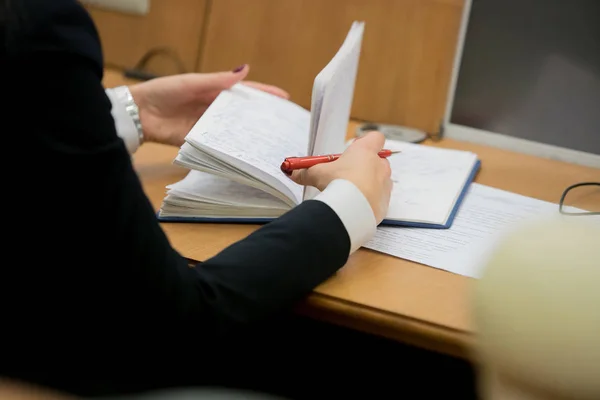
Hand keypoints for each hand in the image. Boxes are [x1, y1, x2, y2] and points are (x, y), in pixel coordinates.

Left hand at [128, 64, 288, 146]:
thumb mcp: (193, 83)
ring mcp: (209, 126)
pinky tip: (247, 152)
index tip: (284, 99)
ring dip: (250, 134)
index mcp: (215, 91)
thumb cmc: (164, 92)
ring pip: (234, 130)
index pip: (245, 93)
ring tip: (271, 140)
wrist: (139, 114)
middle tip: (283, 124)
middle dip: (263, 117)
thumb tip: (246, 70)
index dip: (265, 95)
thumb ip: (218, 81)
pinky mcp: (201, 141)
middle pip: (243, 113)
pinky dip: (232, 148)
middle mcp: (215, 109)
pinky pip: (220, 145)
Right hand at [289, 131, 392, 222]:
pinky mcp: (385, 202)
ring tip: (351, 194)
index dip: (367, 142)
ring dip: (369, 184)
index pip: (376, 137)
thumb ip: (305, 172)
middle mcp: (380, 165)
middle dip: (365, 167)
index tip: (355, 150)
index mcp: (365, 151)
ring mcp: (385, 184)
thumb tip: (292, 172)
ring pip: (380, 180)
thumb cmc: (337, 183)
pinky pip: (379, 198)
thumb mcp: (317, 174)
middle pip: (377, 160)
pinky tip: (356, 207)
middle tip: (348, 175)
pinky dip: (370, 201)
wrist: (351, 210)